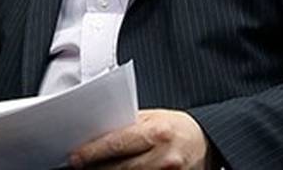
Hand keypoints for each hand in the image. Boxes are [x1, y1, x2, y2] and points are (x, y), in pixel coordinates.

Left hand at [68, 109, 208, 168]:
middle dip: (96, 168)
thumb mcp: (154, 118)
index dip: (92, 152)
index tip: (75, 157)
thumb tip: (98, 132)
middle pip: (119, 168)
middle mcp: (163, 157)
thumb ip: (129, 124)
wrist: (208, 142)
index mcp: (157, 132)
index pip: (116, 144)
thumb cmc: (177, 127)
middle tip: (79, 166)